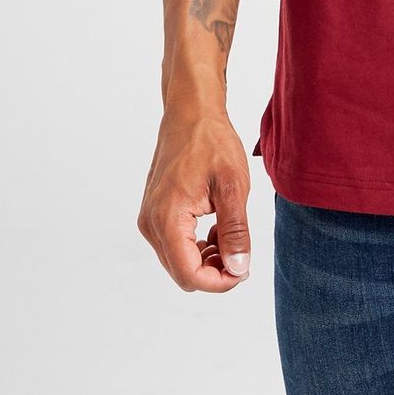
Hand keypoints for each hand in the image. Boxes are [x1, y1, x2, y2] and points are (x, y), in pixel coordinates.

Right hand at [137, 109, 252, 291]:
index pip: (189, 275)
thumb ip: (235, 231)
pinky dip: (196, 246)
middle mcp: (151, 223)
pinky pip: (174, 245)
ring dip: (205, 259)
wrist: (191, 112)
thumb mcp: (233, 186)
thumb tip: (237, 269)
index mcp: (168, 218)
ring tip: (230, 235)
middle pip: (182, 272)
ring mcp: (149, 218)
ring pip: (177, 261)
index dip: (219, 282)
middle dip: (214, 271)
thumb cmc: (212, 142)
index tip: (244, 270)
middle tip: (242, 252)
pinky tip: (215, 229)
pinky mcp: (153, 212)